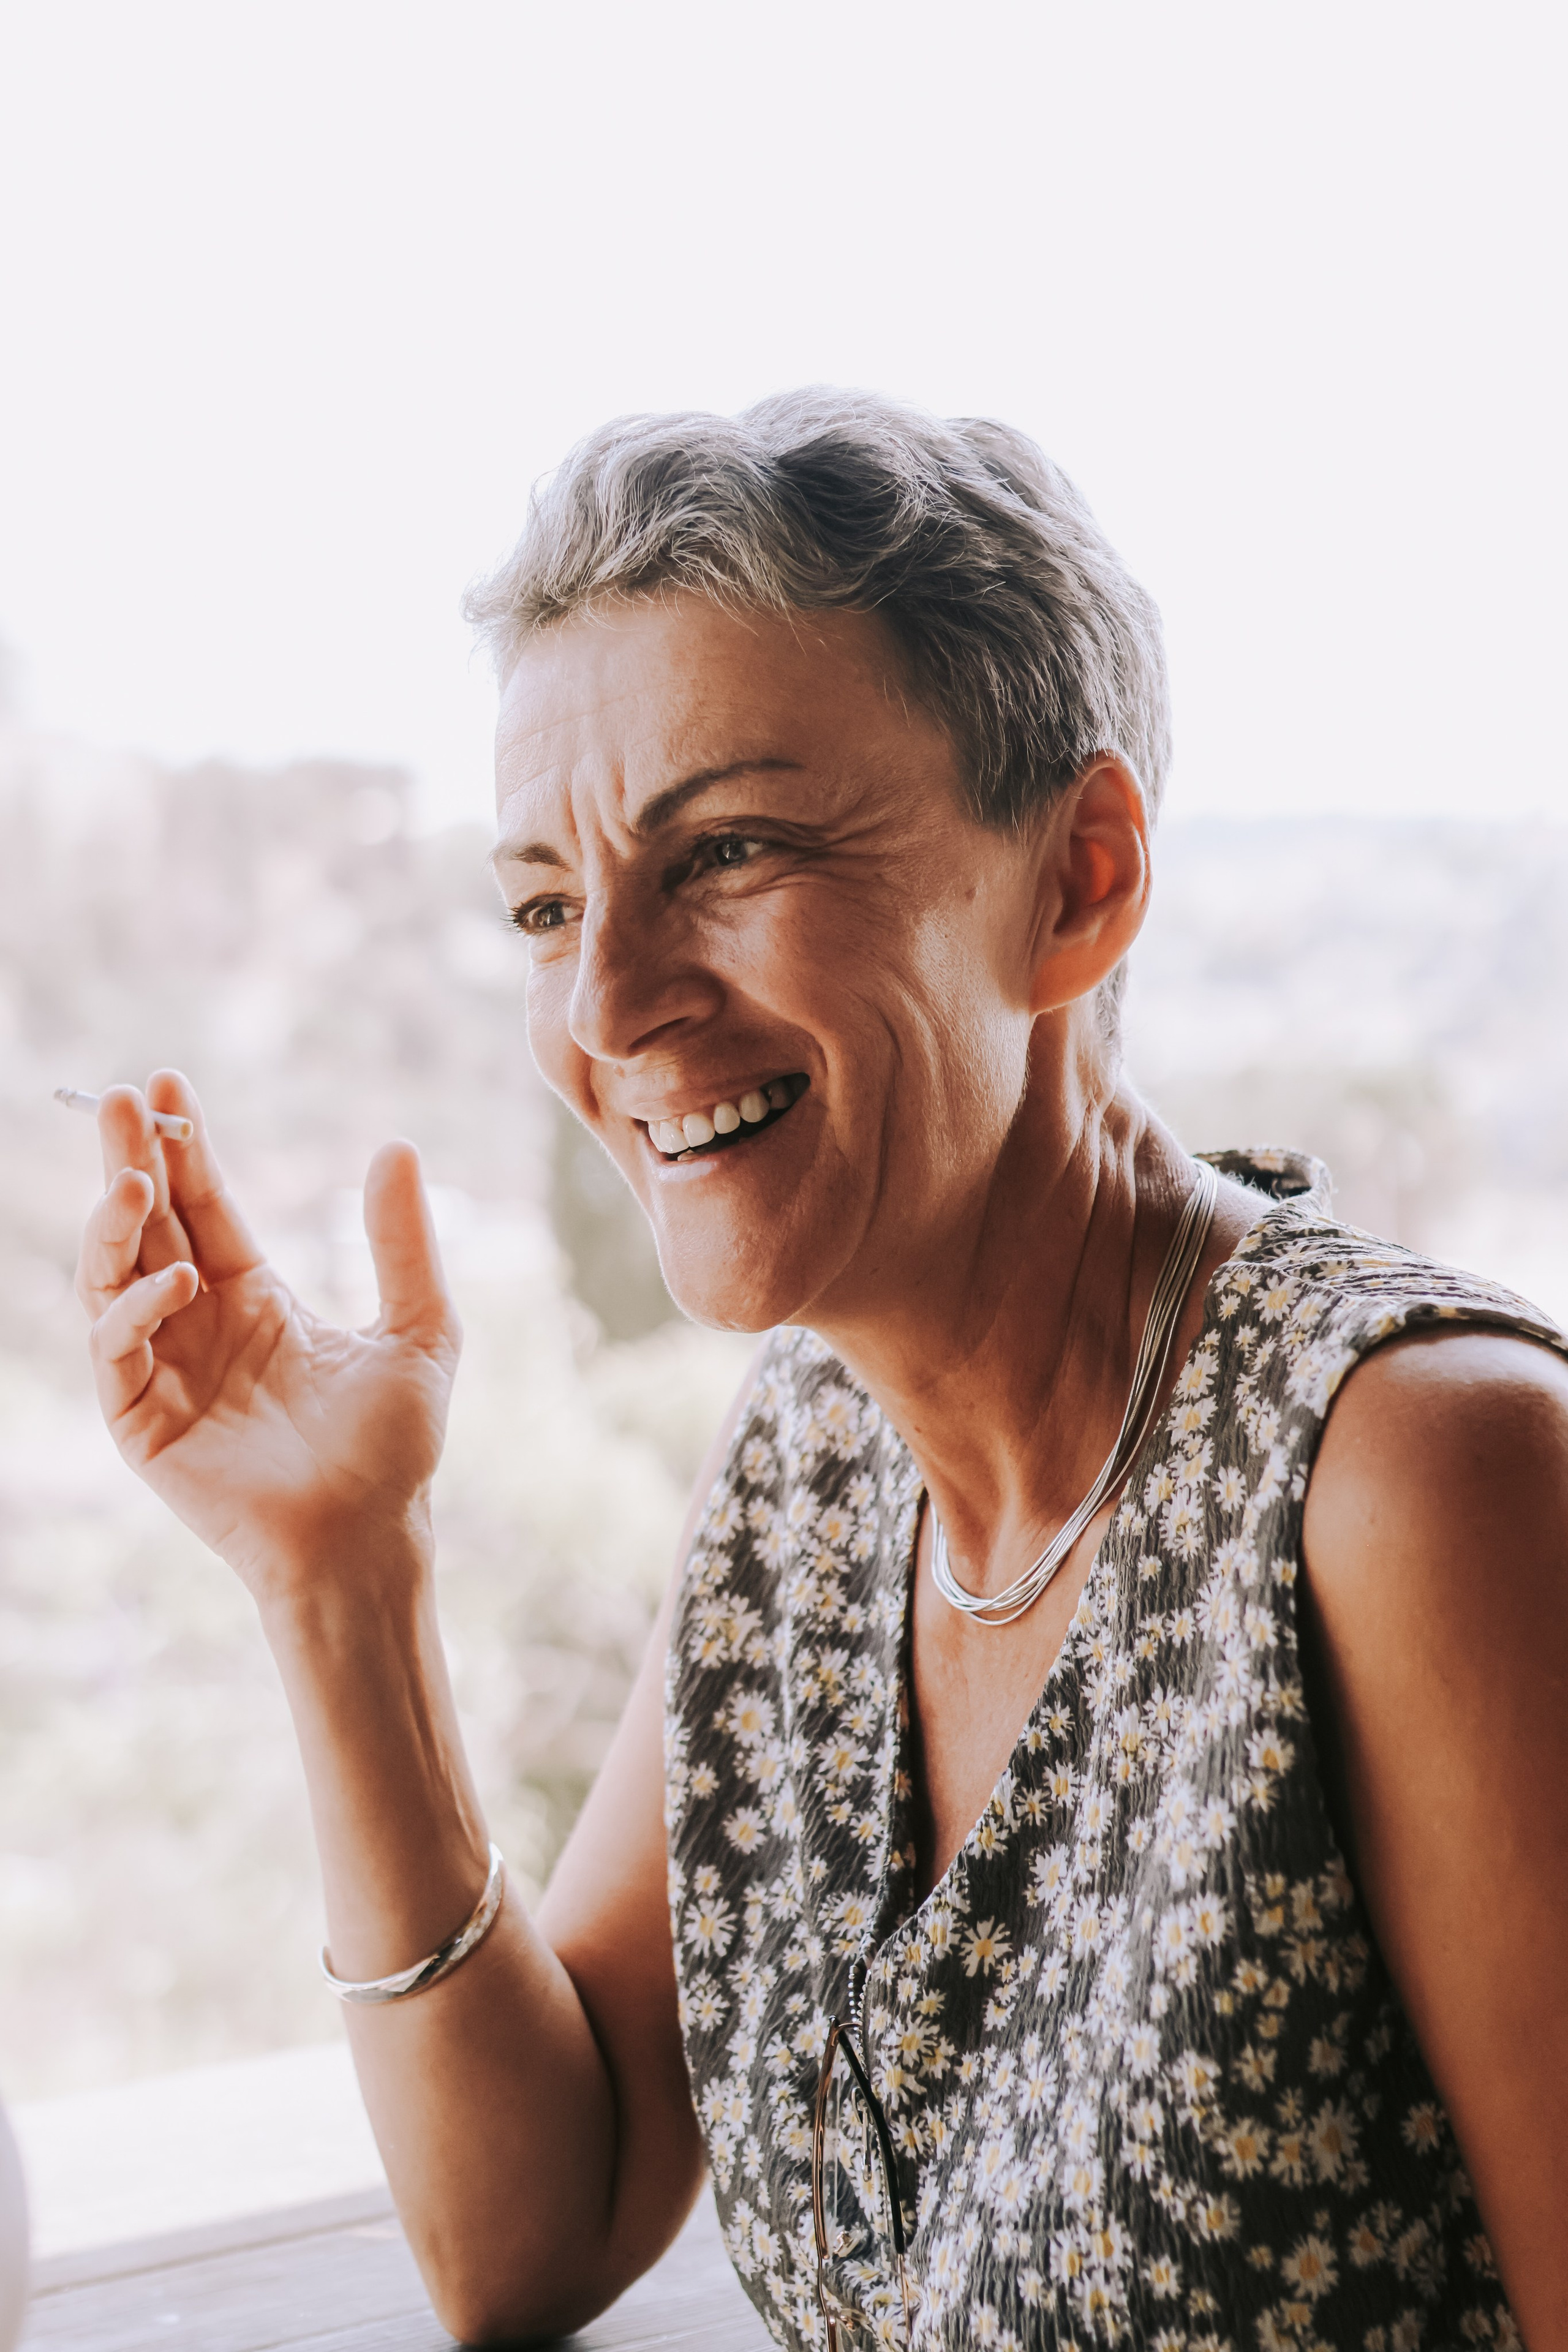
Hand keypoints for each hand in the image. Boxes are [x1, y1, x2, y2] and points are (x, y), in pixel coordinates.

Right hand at [74, 1070, 461, 1603]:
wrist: (371, 1536)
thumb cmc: (395, 1448)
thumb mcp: (421, 1327)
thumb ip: (402, 1241)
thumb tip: (397, 1144)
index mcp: (253, 1296)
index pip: (203, 1204)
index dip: (183, 1146)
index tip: (166, 1084)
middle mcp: (197, 1323)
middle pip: (147, 1224)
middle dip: (128, 1159)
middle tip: (118, 1097)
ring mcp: (162, 1370)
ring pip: (109, 1276)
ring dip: (115, 1223)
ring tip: (137, 1179)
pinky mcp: (139, 1420)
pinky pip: (115, 1348)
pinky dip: (136, 1309)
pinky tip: (180, 1284)